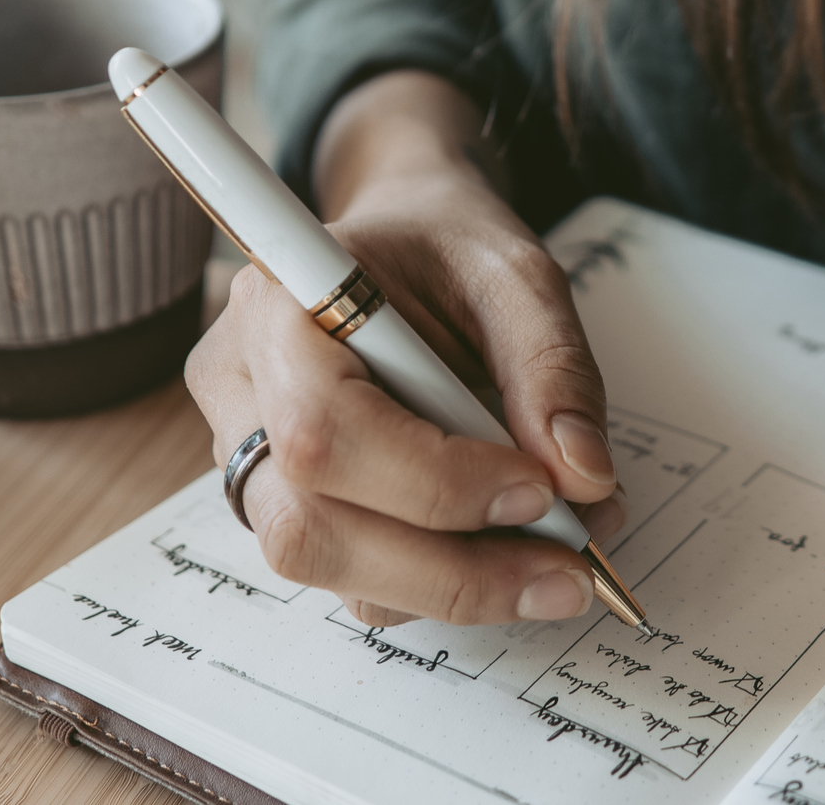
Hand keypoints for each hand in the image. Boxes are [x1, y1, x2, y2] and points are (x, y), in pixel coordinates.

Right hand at [184, 72, 624, 626]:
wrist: (402, 238)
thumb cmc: (445, 244)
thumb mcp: (517, 272)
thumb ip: (552, 367)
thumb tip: (583, 478)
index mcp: (279, 307)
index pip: (327, 428)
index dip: (434, 482)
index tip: (543, 489)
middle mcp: (242, 390)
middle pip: (308, 527)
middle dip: (450, 571)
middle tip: (569, 571)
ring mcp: (248, 455)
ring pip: (329, 567)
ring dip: (456, 585)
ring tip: (561, 555)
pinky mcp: (286, 501)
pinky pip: (354, 574)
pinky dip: (444, 579)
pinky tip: (515, 545)